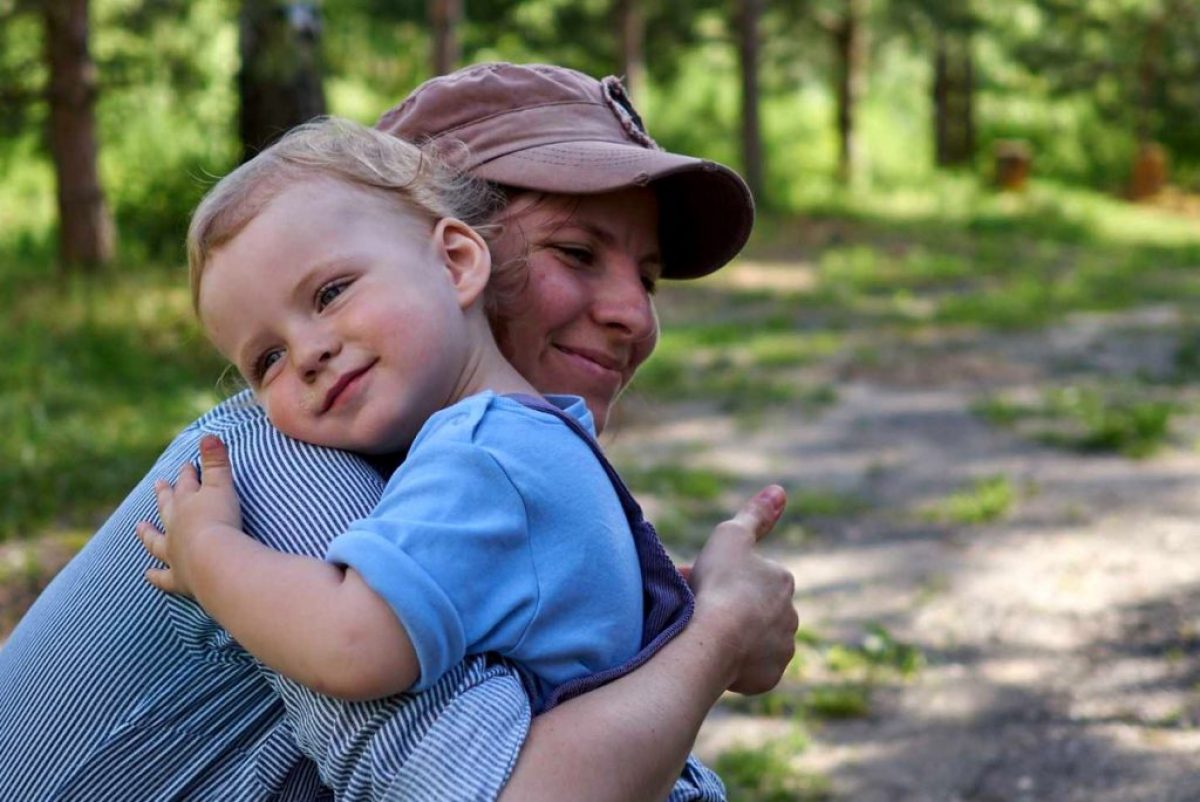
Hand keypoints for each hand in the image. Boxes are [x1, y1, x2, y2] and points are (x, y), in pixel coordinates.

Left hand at [137, 435, 243, 596]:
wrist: (215, 562)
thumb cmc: (222, 522)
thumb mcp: (222, 487)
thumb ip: (217, 461)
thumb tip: (209, 433)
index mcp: (188, 505)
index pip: (188, 484)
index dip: (189, 473)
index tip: (187, 464)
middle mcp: (176, 528)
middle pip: (168, 507)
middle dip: (165, 495)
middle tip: (158, 485)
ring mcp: (174, 554)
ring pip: (157, 541)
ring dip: (149, 534)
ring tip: (140, 527)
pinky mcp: (180, 578)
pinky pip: (163, 577)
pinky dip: (155, 576)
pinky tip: (148, 574)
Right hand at [686, 484, 797, 694]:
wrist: (714, 639)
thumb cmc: (719, 584)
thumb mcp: (731, 535)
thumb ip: (755, 513)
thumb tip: (780, 490)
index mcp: (783, 580)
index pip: (753, 577)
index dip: (725, 578)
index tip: (700, 583)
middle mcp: (791, 615)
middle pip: (755, 609)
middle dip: (731, 608)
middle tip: (697, 611)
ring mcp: (782, 648)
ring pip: (755, 639)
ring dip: (735, 636)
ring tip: (704, 636)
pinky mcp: (771, 677)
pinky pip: (753, 668)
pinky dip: (737, 664)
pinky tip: (716, 659)